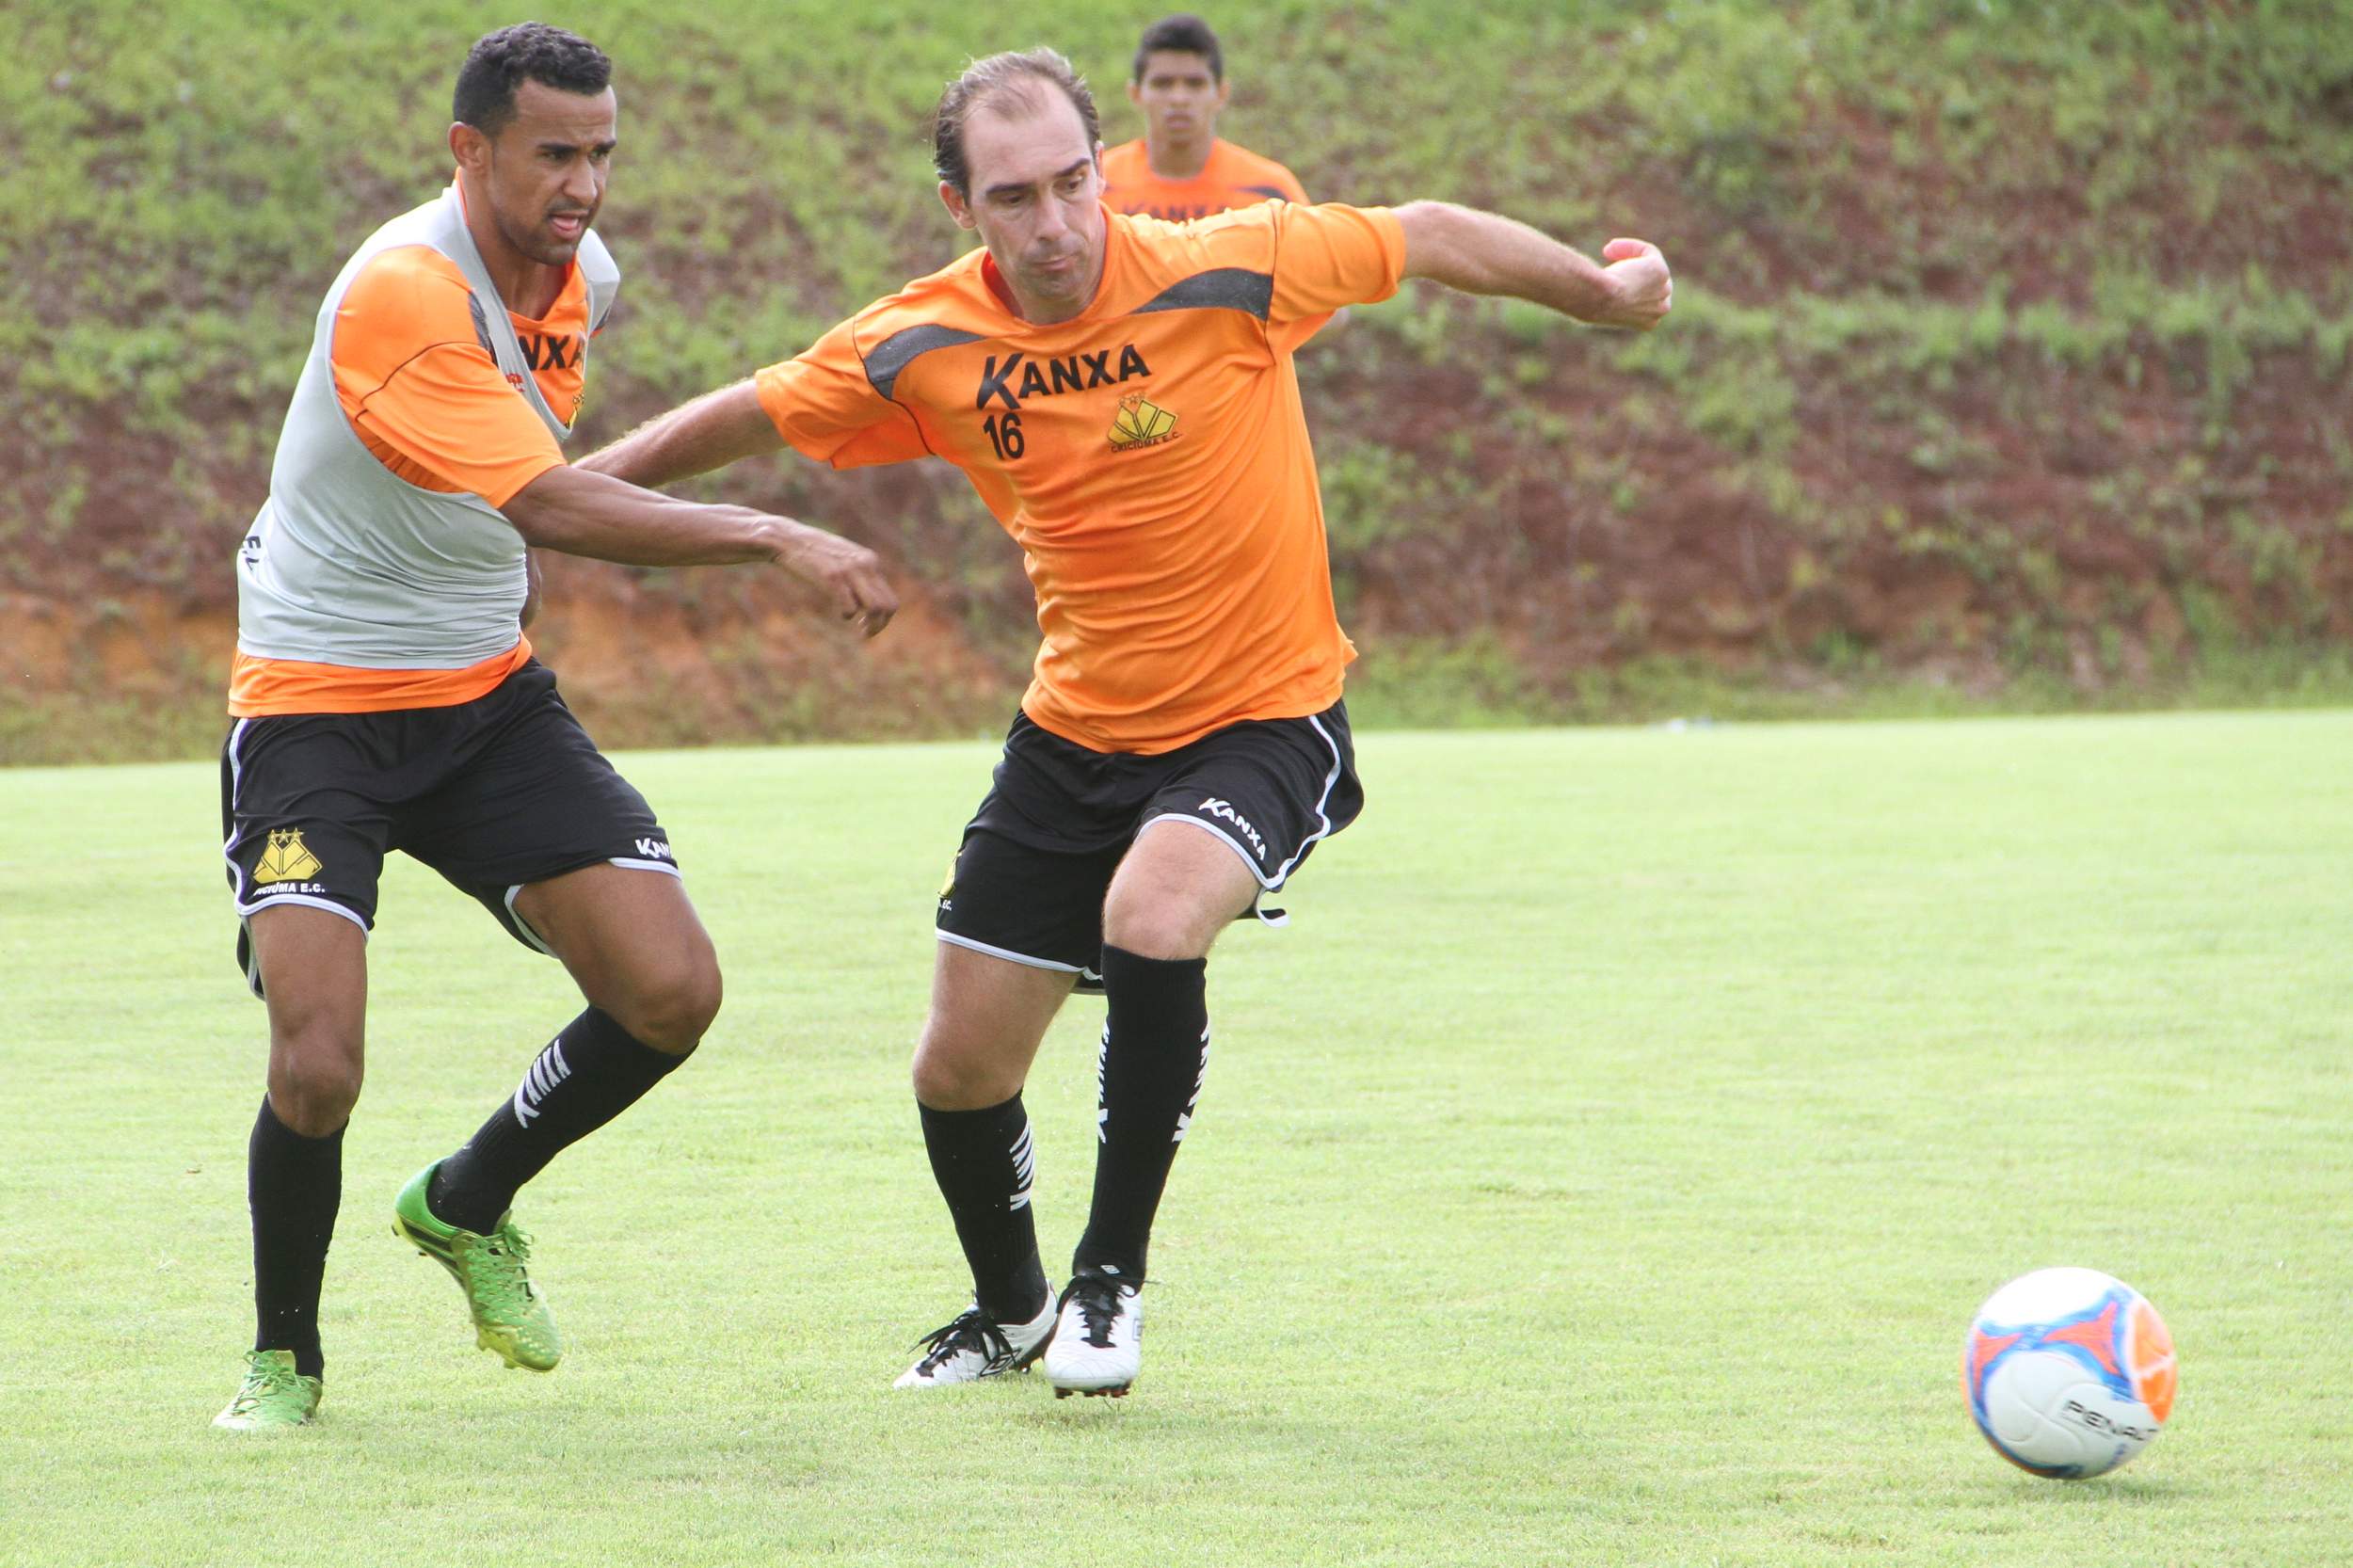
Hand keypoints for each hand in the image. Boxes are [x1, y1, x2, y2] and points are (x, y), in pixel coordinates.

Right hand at [776, 523, 897, 637]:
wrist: (787, 538)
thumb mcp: (842, 558)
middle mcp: (865, 564)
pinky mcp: (832, 577)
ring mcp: (850, 570)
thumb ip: (856, 573)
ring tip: (861, 631)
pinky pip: (850, 606)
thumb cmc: (812, 553)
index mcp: (869, 560)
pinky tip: (842, 615)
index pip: (890, 597)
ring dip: (871, 625)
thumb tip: (863, 599)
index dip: (884, 618)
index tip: (868, 624)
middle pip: (888, 605)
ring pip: (875, 608)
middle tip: (866, 633)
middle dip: (880, 625)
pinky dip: (848, 615)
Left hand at [1595, 238, 1671, 329]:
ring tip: (1607, 253)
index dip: (1628, 284)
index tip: (1609, 276)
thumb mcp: (1602, 305)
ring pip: (1650, 264)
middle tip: (1610, 265)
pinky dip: (1629, 246)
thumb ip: (1612, 298)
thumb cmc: (1591, 305)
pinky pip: (1648, 251)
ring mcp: (1664, 289)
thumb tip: (1610, 288)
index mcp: (1649, 322)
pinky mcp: (1660, 272)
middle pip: (1650, 281)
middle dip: (1632, 269)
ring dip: (1628, 256)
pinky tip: (1609, 250)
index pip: (1645, 297)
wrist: (1597, 299)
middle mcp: (1662, 309)